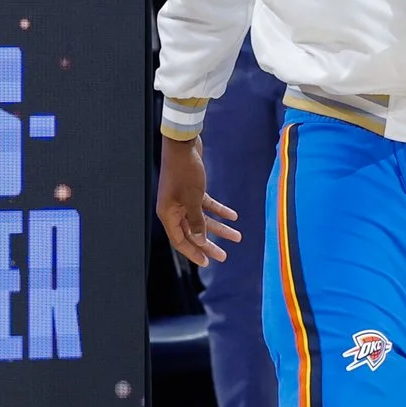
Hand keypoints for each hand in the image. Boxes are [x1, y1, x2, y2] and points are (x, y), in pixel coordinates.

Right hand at [156, 136, 241, 265]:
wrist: (183, 144)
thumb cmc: (184, 171)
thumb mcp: (193, 199)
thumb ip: (197, 221)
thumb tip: (200, 239)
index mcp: (168, 214)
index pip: (180, 240)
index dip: (194, 252)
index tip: (208, 262)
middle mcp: (174, 209)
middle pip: (192, 232)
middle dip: (209, 244)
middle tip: (224, 256)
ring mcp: (183, 199)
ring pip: (202, 219)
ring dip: (219, 228)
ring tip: (237, 237)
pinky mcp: (192, 189)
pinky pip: (206, 205)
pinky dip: (219, 210)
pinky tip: (233, 216)